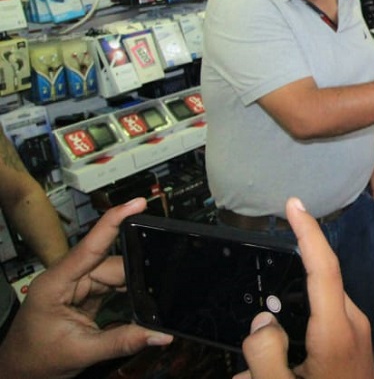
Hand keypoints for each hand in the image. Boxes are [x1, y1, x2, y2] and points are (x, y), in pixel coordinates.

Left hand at [0, 198, 172, 378]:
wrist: (19, 374)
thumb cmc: (36, 361)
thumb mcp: (82, 352)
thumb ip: (124, 341)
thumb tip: (161, 334)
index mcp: (56, 283)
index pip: (90, 246)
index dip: (115, 221)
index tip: (137, 203)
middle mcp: (66, 278)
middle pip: (111, 264)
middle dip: (136, 273)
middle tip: (164, 283)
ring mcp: (75, 285)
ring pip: (115, 275)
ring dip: (133, 286)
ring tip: (150, 298)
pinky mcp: (83, 294)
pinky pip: (112, 286)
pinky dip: (128, 292)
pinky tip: (139, 300)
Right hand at [238, 198, 373, 378]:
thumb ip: (264, 352)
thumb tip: (262, 323)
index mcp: (337, 331)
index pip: (322, 266)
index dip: (307, 231)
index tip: (293, 204)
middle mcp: (353, 326)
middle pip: (310, 292)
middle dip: (277, 304)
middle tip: (260, 352)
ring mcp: (356, 337)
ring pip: (310, 315)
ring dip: (283, 339)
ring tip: (269, 374)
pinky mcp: (352, 348)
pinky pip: (317, 333)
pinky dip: (293, 349)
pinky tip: (279, 375)